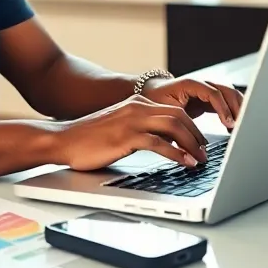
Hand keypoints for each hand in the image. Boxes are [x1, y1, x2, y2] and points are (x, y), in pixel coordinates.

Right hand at [51, 95, 209, 170]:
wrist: (62, 140)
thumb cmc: (88, 140)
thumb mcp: (119, 128)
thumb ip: (140, 130)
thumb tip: (162, 145)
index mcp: (137, 104)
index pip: (175, 110)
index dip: (192, 127)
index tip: (201, 142)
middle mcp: (137, 108)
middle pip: (179, 116)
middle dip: (197, 135)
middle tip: (205, 153)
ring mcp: (132, 121)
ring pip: (173, 126)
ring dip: (191, 144)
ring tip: (200, 160)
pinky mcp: (126, 137)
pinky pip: (159, 143)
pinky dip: (176, 154)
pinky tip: (184, 163)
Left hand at [141, 77, 242, 129]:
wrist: (151, 92)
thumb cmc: (155, 101)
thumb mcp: (163, 113)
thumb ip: (175, 128)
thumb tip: (187, 150)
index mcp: (190, 84)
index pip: (213, 93)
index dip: (223, 109)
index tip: (229, 124)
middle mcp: (202, 84)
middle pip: (228, 91)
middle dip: (237, 108)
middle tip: (242, 127)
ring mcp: (207, 90)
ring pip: (231, 95)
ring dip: (239, 110)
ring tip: (240, 128)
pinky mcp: (210, 99)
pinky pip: (227, 102)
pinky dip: (234, 113)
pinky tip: (233, 128)